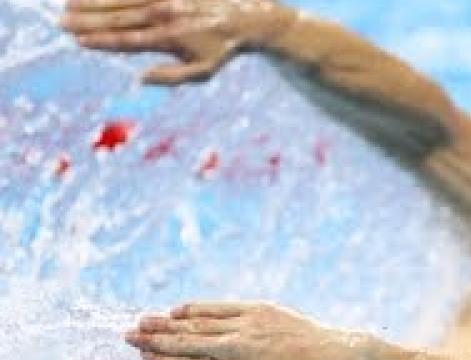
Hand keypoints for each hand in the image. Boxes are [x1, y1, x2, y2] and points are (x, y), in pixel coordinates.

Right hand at [61, 0, 296, 84]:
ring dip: (94, 1)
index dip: (101, 41)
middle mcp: (164, 15)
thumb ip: (171, 77)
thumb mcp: (203, 71)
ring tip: (69, 3)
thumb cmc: (223, 48)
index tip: (78, 41)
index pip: (126, 41)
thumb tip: (140, 79)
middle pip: (118, 18)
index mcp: (168, 38)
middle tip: (61, 22)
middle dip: (88, 20)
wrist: (248, 17)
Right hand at [126, 302, 353, 359]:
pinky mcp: (259, 310)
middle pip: (187, 344)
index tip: (142, 355)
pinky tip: (178, 310)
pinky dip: (196, 309)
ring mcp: (247, 328)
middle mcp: (238, 351)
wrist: (335, 359)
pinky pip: (220, 308)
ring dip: (168, 322)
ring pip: (199, 324)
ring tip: (144, 321)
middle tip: (128, 336)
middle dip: (155, 339)